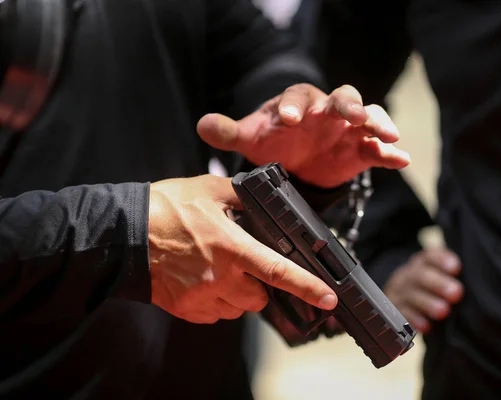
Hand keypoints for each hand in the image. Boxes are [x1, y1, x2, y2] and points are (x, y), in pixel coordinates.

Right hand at [147, 175, 337, 323]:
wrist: (123, 236)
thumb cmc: (164, 209)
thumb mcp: (208, 190)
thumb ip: (241, 195)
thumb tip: (262, 196)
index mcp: (231, 248)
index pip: (278, 271)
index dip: (307, 287)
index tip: (328, 298)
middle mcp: (220, 278)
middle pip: (259, 298)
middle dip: (260, 285)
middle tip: (245, 263)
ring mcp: (202, 298)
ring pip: (237, 308)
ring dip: (238, 293)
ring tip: (220, 268)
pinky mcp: (186, 309)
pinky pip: (215, 314)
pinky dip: (218, 301)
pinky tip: (204, 279)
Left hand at [196, 84, 410, 188]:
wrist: (295, 163)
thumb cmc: (274, 142)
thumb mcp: (251, 138)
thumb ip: (228, 131)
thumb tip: (202, 125)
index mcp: (299, 103)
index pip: (299, 97)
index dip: (295, 105)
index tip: (289, 120)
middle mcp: (327, 112)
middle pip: (343, 97)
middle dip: (348, 105)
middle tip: (350, 115)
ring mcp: (347, 130)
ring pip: (368, 118)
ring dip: (378, 123)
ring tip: (387, 134)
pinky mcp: (360, 150)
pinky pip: (378, 149)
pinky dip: (390, 153)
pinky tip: (400, 159)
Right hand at [383, 249, 463, 333]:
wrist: (397, 300)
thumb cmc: (429, 289)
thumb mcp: (436, 275)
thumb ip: (452, 276)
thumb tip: (479, 279)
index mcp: (420, 263)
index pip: (429, 257)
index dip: (441, 260)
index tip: (456, 267)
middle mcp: (407, 276)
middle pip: (419, 275)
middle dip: (438, 283)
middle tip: (457, 292)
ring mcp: (397, 293)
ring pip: (410, 295)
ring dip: (427, 303)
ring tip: (444, 310)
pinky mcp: (392, 312)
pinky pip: (401, 315)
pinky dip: (413, 320)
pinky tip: (426, 326)